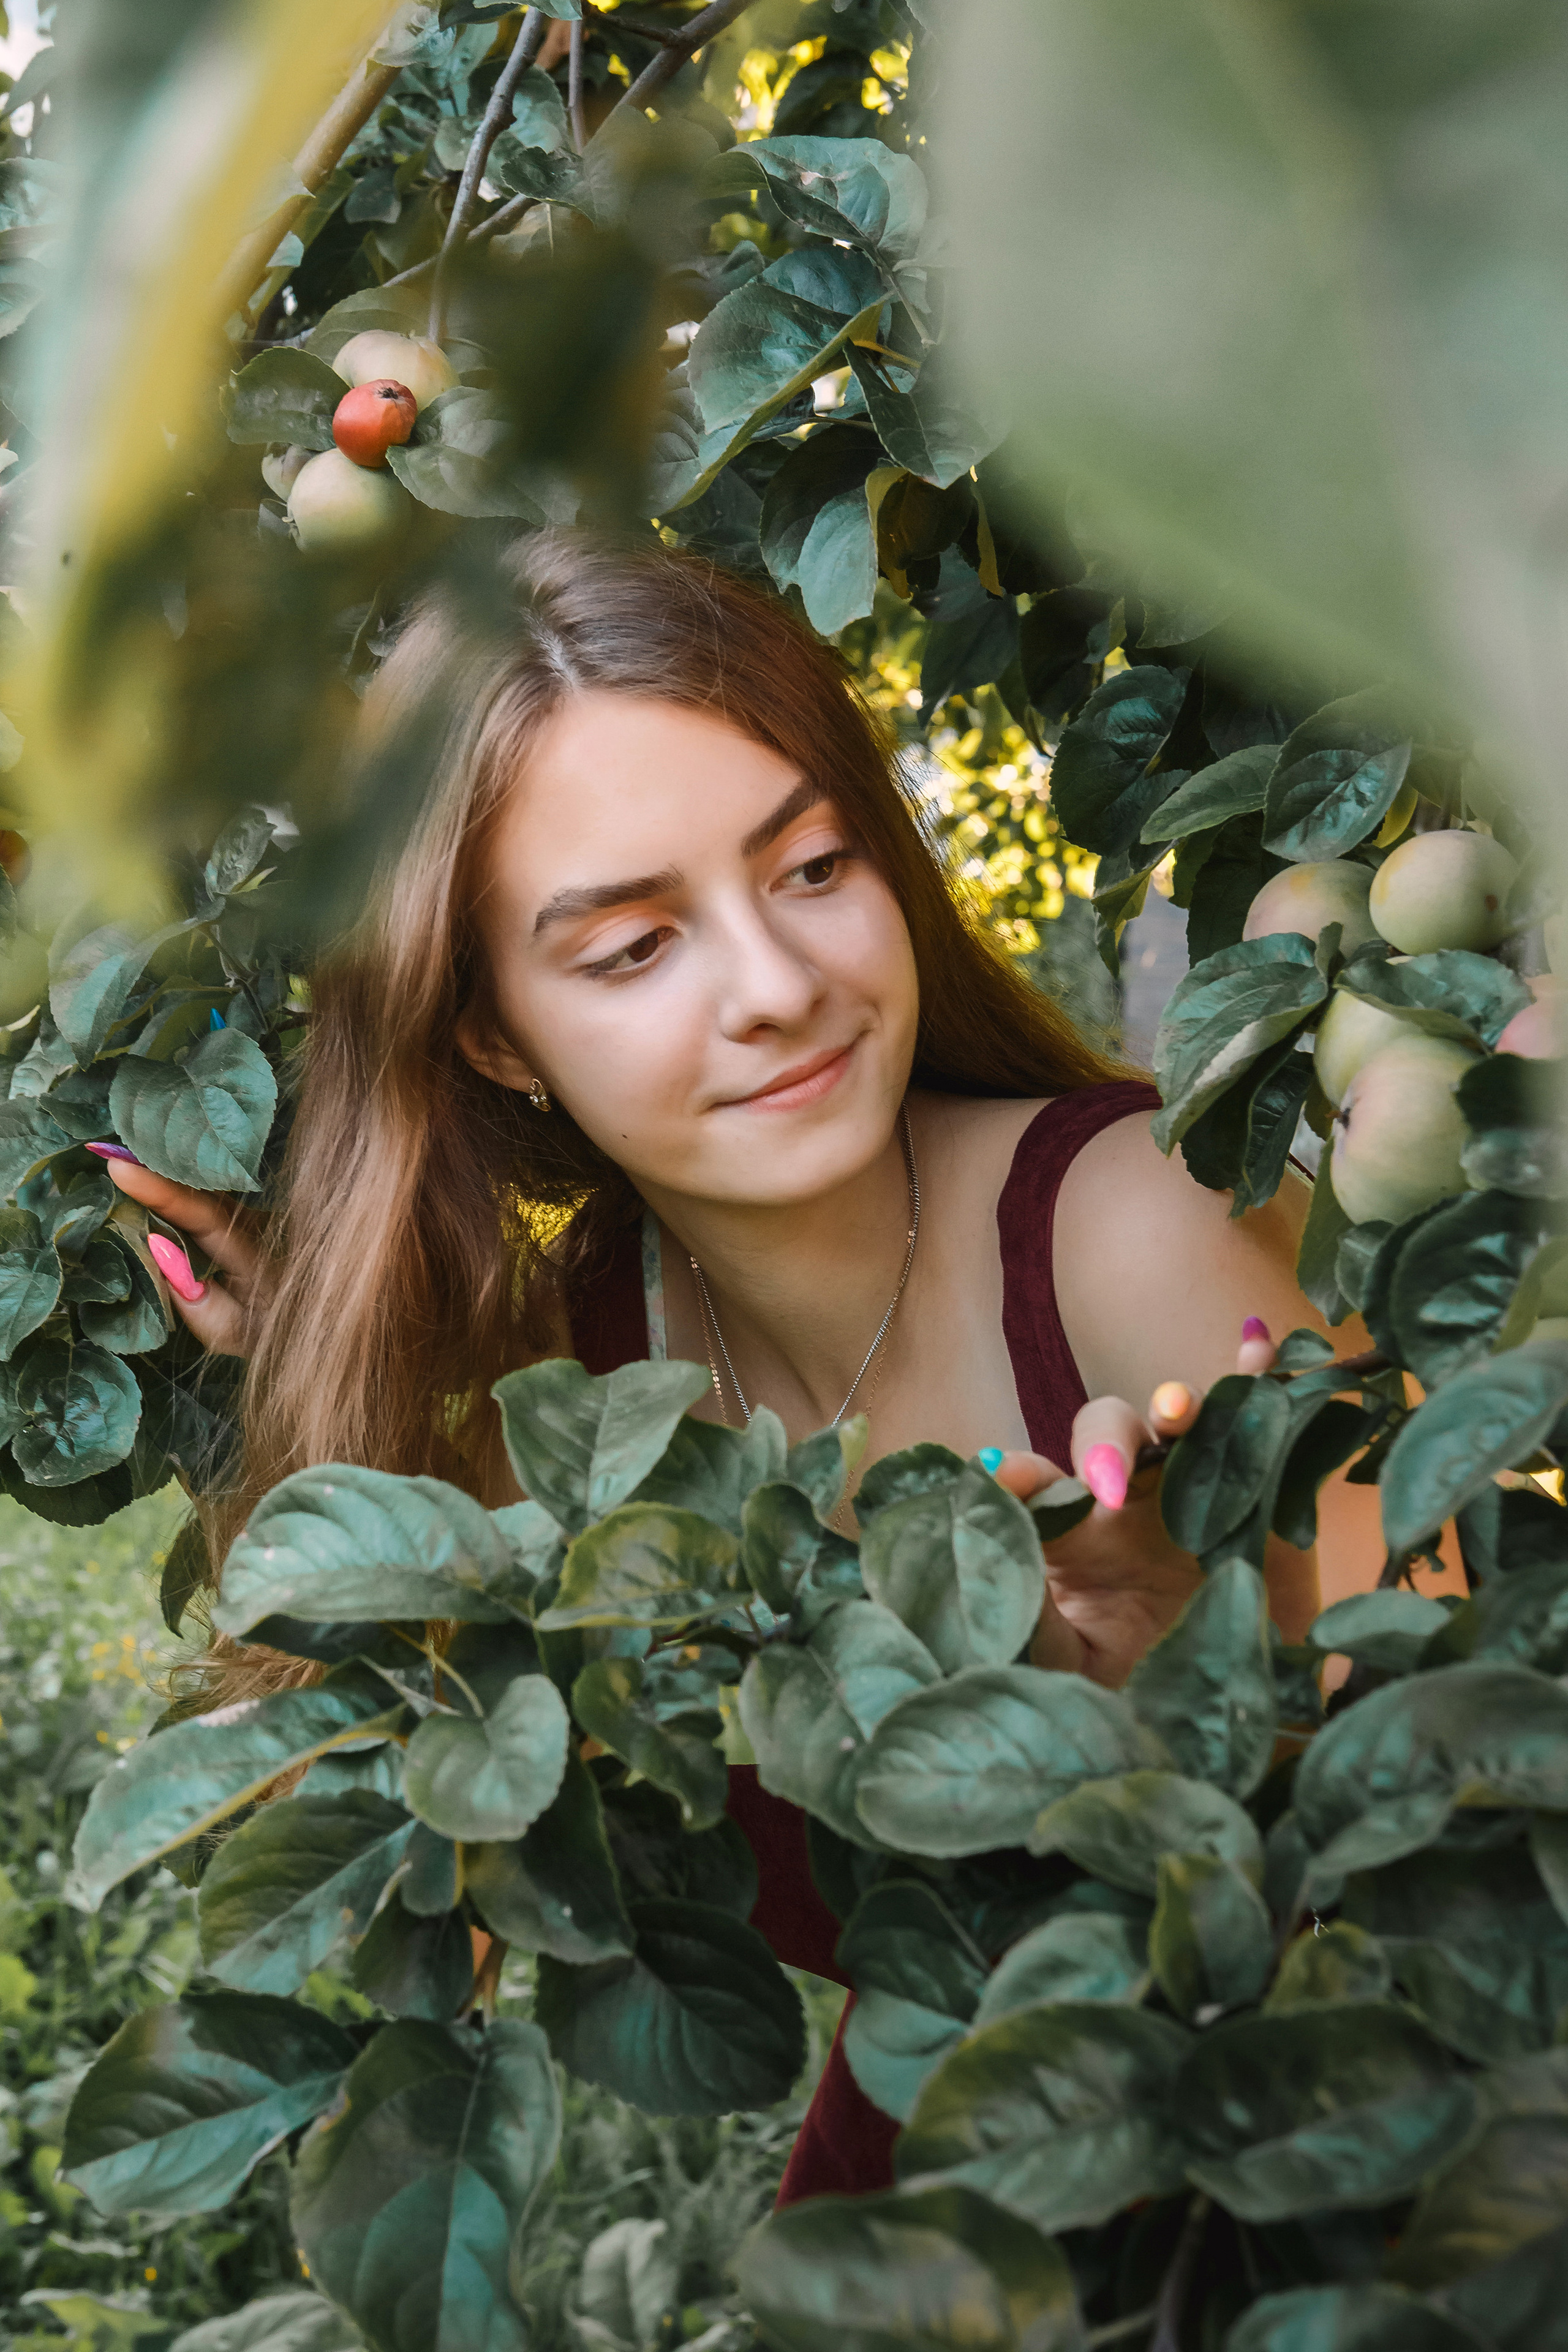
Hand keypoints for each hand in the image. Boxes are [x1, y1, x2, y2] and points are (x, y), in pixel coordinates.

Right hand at [89, 1152, 266, 1357]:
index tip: (119, 1166)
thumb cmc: (270, 1336)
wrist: (312, 1322)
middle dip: (156, 1167)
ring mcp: (258, 1214)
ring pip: (207, 1185)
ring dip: (166, 1168)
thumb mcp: (234, 1336)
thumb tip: (158, 1253)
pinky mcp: (251, 1213)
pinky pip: (209, 1191)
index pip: (204, 1214)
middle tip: (107, 1145)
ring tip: (121, 1147)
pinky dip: (179, 1180)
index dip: (161, 1189)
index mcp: (257, 1255)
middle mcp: (260, 1224)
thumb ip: (200, 1307)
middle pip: (203, 1189)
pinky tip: (150, 1163)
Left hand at [985, 1318, 1285, 1687]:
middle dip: (1100, 1444)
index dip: (1011, 1472)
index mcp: (1072, 1533)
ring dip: (1175, 1403)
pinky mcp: (1257, 1484)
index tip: (994, 1474)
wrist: (1228, 1717)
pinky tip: (1256, 1343)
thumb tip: (983, 1584)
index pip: (1034, 1483)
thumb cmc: (1136, 1687)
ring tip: (1174, 1411)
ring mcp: (1193, 1483)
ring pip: (1176, 1421)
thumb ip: (1029, 1628)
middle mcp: (1130, 1496)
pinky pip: (1256, 1417)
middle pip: (1102, 1433)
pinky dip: (1255, 1374)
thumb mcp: (1069, 1671)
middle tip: (1104, 1490)